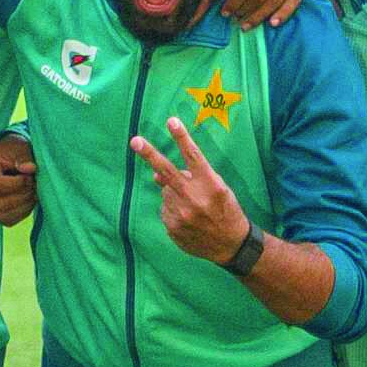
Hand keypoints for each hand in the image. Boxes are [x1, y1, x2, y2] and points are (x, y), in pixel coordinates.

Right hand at [0, 134, 37, 226]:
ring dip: (25, 206)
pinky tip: (28, 199)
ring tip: (32, 191)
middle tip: (34, 183)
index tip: (30, 175)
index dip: (20, 184)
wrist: (6, 155)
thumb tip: (30, 169)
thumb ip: (24, 157)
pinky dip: (22, 213)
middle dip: (25, 195)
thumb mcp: (18, 147)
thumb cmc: (12, 149)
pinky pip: (8, 220)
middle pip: (2, 204)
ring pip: (5, 215)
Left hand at [131, 119, 251, 264]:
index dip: (182, 137)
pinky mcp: (172, 227)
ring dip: (175, 194)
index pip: (193, 156)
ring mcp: (181, 214)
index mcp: (211, 184)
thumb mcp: (218, 189)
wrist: (231, 245)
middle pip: (167, 171)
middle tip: (135, 141)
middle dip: (150, 154)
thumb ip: (192, 177)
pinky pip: (165, 209)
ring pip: (166, 192)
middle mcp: (194, 197)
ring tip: (194, 206)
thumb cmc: (226, 211)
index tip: (171, 121)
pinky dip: (173, 209)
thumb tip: (156, 174)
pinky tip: (189, 218)